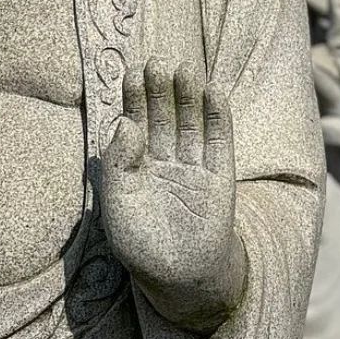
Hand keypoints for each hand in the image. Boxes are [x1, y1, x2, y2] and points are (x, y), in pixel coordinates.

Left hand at [99, 60, 244, 334]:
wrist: (181, 277)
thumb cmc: (143, 246)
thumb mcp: (119, 206)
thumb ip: (119, 165)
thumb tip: (125, 123)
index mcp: (137, 166)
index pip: (136, 123)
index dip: (134, 99)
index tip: (132, 72)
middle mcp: (166, 160)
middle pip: (164, 117)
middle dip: (160, 90)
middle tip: (156, 61)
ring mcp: (195, 166)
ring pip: (190, 123)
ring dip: (188, 96)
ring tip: (184, 68)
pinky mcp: (220, 175)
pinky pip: (219, 141)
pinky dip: (218, 117)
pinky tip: (214, 92)